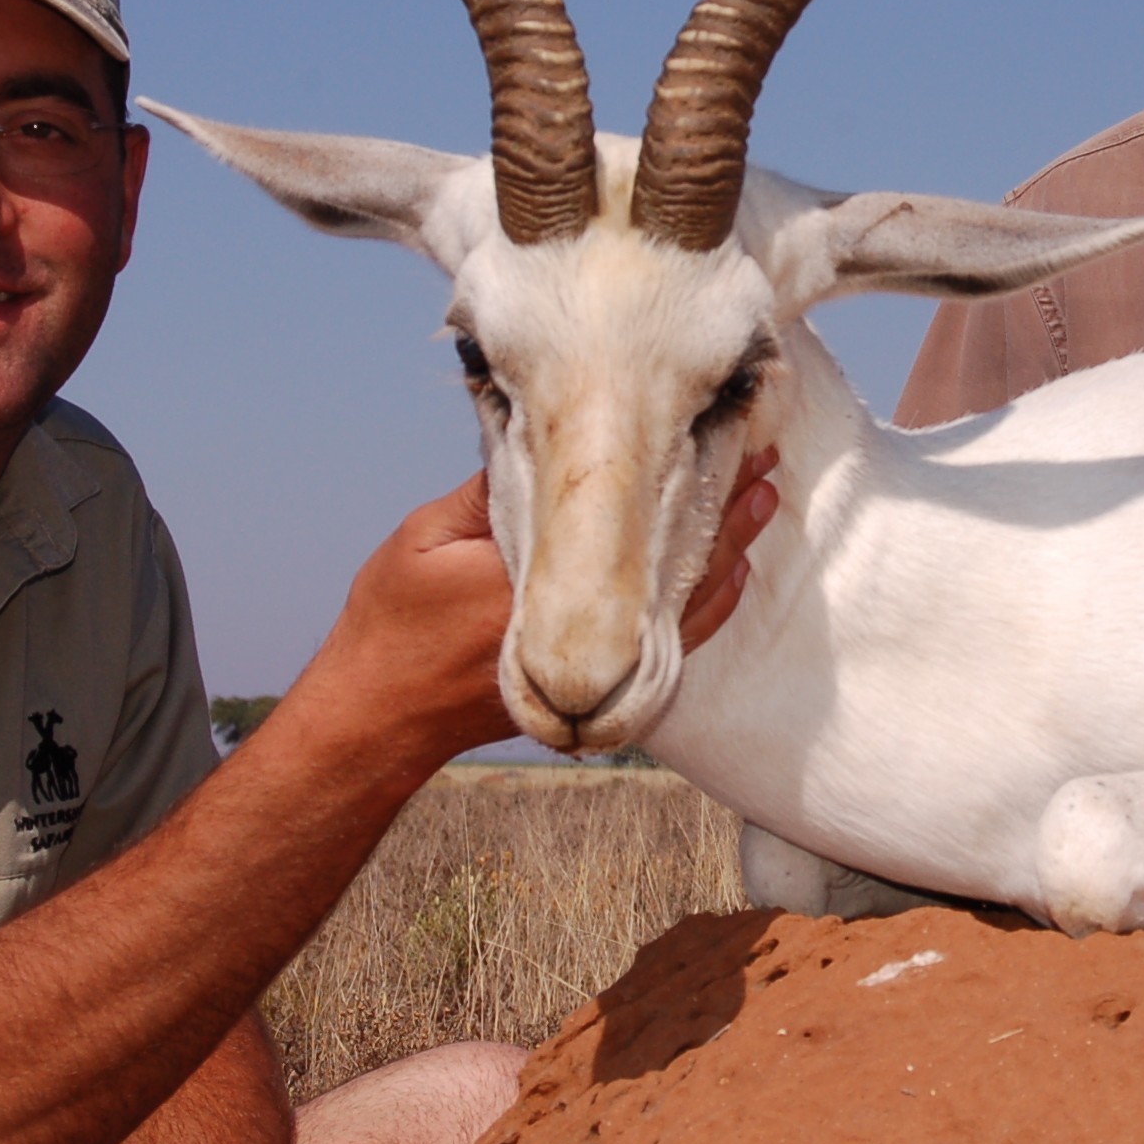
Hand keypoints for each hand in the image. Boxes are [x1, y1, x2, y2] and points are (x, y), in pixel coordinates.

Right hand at [304, 450, 782, 769]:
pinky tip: (730, 572)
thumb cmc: (393, 622)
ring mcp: (594, 665)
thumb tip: (544, 431)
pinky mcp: (595, 684)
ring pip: (684, 605)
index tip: (715, 426)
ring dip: (727, 550)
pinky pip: (671, 644)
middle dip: (722, 508)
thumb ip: (489, 486)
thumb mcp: (430, 535)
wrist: (378, 718)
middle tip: (764, 455)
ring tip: (762, 499)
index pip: (627, 517)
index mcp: (540, 584)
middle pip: (675, 561)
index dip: (677, 472)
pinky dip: (706, 604)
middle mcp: (582, 632)